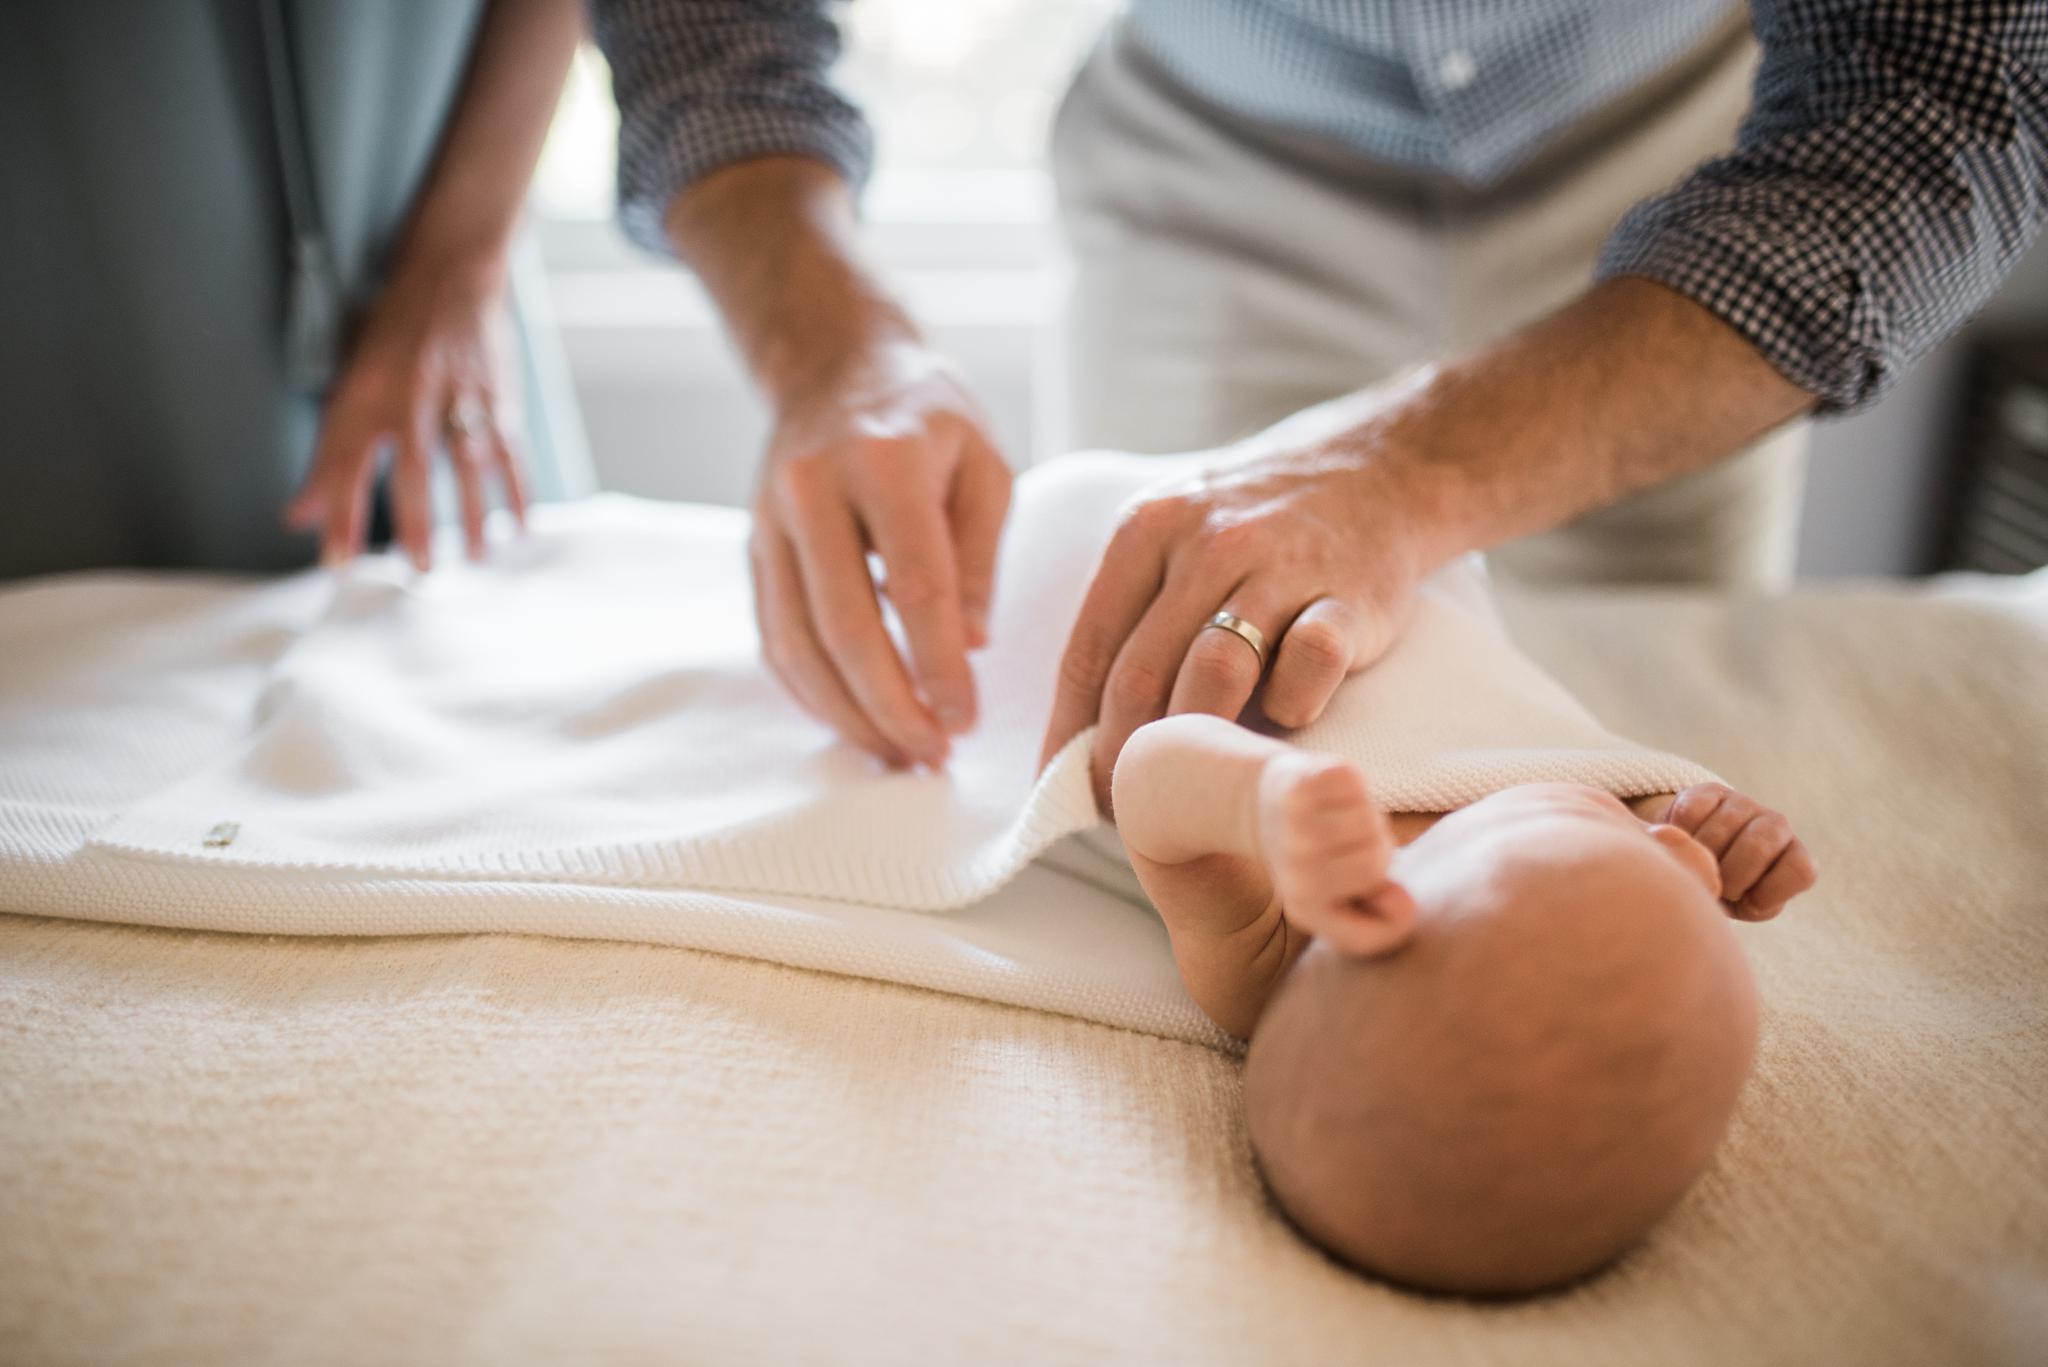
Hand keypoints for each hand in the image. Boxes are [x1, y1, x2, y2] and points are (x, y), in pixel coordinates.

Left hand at [286, 254, 528, 568]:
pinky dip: (518, 489)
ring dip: (474, 515)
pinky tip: (522, 524)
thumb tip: (299, 515)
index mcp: (364, 393)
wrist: (449, 273)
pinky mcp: (496, 395)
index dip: (339, 514)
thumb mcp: (347, 386)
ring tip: (475, 557)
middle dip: (416, 523)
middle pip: (412, 469)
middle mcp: (409, 395)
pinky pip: (510, 450)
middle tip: (420, 571)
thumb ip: (327, 457)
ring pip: (467, 464)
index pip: (345, 463)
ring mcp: (458, 395)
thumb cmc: (392, 334)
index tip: (338, 560)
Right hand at [748, 342, 1011, 768]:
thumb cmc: (927, 416)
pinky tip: (853, 722)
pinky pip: (773, 638)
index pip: (915, 586)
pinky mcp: (751, 549)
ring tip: (896, 755)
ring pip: (797, 644)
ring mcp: (769, 521)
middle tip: (932, 757)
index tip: (966, 718)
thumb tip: (971, 646)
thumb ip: (979, 555)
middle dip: (890, 707)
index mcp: (884, 461)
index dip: (940, 664)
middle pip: (844, 628)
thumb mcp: (982, 464)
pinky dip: (810, 692)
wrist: (833, 362)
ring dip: (846, 714)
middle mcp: (813, 491)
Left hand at [1039, 440, 1425, 813]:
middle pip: (1141, 673)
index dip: (1070, 732)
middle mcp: (1207, 543)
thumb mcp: (1174, 538)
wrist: (1374, 473)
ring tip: (1191, 786)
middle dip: (1123, 757)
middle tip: (1124, 808)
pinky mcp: (1350, 596)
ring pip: (1215, 672)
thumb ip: (1129, 618)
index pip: (1087, 650)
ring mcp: (1281, 566)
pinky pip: (1310, 665)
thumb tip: (1076, 736)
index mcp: (1147, 529)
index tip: (1063, 786)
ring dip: (1196, 743)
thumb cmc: (1253, 531)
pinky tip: (1286, 716)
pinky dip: (1292, 704)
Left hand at [1257, 751, 1415, 958]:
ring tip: (1341, 819)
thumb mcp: (1346, 909)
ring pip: (1370, 820)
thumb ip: (1384, 925)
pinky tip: (1331, 795)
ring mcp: (1295, 826)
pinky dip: (1353, 785)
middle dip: (1376, 850)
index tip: (1368, 889)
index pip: (1385, 920)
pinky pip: (1356, 782)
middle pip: (1378, 859)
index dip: (1393, 904)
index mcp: (1305, 907)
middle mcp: (1296, 870)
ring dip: (1364, 815)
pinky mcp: (1300, 785)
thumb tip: (1405, 902)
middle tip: (1350, 844)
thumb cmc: (1322, 862)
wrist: (1267, 808)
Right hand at [1662, 782, 1817, 920]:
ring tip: (1696, 866)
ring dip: (1700, 856)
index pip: (1801, 870)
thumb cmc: (1727, 892)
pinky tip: (1683, 844)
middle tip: (1716, 886)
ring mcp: (1744, 804)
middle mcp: (1776, 825)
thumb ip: (1749, 901)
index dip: (1770, 891)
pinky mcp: (1710, 791)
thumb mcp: (1745, 906)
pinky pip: (1692, 812)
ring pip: (1720, 829)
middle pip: (1758, 846)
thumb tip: (1719, 882)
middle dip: (1730, 875)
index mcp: (1794, 857)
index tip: (1748, 902)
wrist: (1697, 859)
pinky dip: (1681, 834)